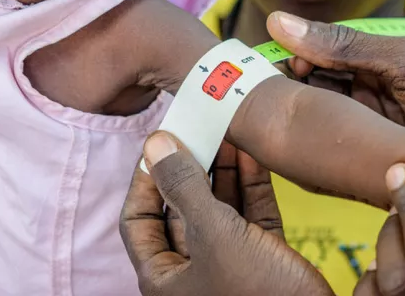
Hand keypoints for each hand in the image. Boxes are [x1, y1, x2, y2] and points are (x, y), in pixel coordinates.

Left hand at [121, 131, 331, 295]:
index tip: (161, 142)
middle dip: (190, 166)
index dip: (146, 179)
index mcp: (165, 278)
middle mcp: (194, 272)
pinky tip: (251, 153)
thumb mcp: (214, 236)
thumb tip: (156, 144)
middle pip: (181, 208)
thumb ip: (185, 187)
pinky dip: (251, 184)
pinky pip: (251, 215)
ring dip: (222, 170)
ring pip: (219, 208)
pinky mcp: (266, 259)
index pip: (138, 220)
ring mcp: (231, 265)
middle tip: (197, 126)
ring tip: (225, 130)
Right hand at [267, 12, 404, 151]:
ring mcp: (370, 127)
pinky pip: (341, 152)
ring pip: (319, 120)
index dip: (286, 60)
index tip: (267, 72)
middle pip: (309, 87)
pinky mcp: (375, 160)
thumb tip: (277, 21)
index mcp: (371, 60)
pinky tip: (310, 153)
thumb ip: (346, 45)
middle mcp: (366, 93)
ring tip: (285, 129)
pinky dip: (327, 150)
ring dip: (305, 122)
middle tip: (270, 106)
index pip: (311, 54)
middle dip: (290, 93)